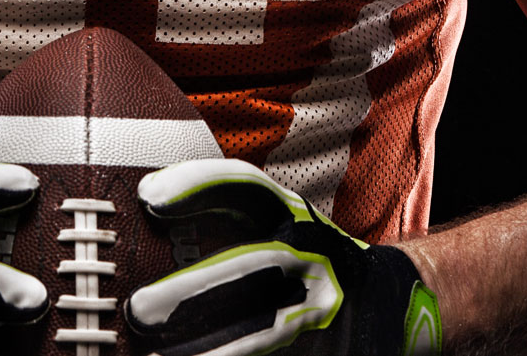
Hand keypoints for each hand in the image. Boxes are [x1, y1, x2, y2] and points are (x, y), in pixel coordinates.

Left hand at [128, 159, 439, 355]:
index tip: (147, 198)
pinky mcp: (323, 347)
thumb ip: (220, 209)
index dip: (199, 187)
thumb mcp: (278, 221)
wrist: (389, 304)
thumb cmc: (306, 261)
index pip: (247, 190)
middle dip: (194, 290)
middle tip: (138, 310)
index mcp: (293, 217)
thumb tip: (143, 198)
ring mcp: (319, 308)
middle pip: (252, 269)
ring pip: (264, 331)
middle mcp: (311, 258)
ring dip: (210, 349)